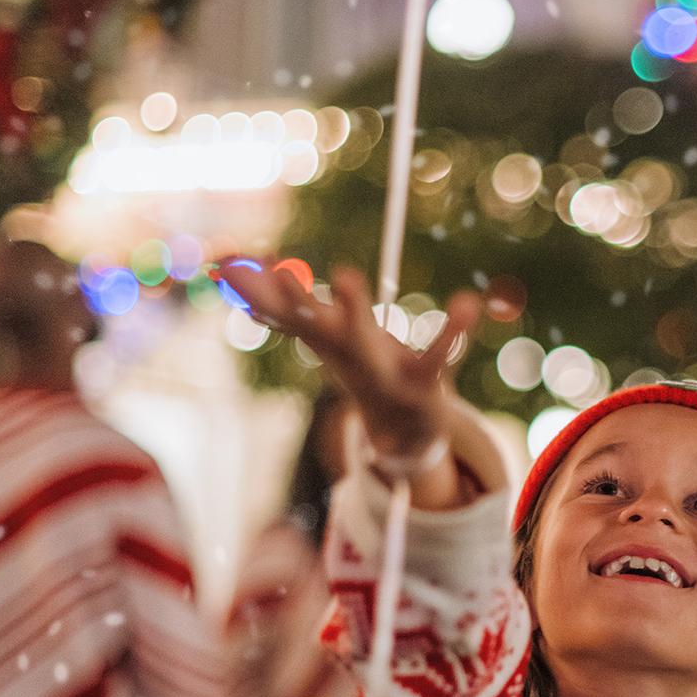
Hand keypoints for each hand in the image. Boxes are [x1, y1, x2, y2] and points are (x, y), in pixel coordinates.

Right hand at [219, 261, 480, 494]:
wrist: (404, 431)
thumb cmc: (364, 367)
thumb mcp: (324, 333)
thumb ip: (282, 304)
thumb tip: (228, 270)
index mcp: (327, 341)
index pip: (286, 313)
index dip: (259, 291)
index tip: (227, 265)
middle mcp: (348, 357)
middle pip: (316, 326)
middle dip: (294, 300)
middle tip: (271, 270)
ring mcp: (382, 373)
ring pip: (364, 341)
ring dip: (352, 309)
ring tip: (342, 273)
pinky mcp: (422, 383)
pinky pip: (437, 356)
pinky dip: (454, 333)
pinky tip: (468, 305)